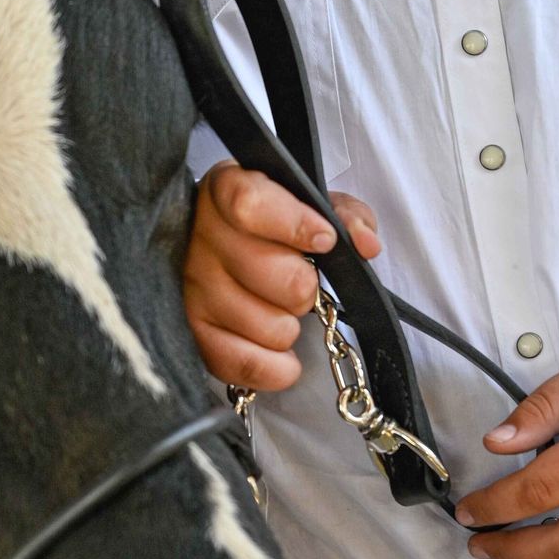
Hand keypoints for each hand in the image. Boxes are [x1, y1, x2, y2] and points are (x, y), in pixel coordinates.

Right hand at [183, 164, 380, 392]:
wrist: (219, 245)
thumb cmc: (271, 222)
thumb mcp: (309, 202)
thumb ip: (345, 214)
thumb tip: (366, 245)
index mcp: (226, 190)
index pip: (250, 206)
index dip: (295, 226)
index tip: (325, 240)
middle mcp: (200, 237)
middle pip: (276, 276)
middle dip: (305, 286)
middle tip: (300, 281)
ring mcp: (191, 287)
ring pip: (270, 327)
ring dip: (290, 325)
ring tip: (279, 310)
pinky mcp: (192, 333)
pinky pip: (245, 365)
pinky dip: (276, 368)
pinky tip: (281, 354)